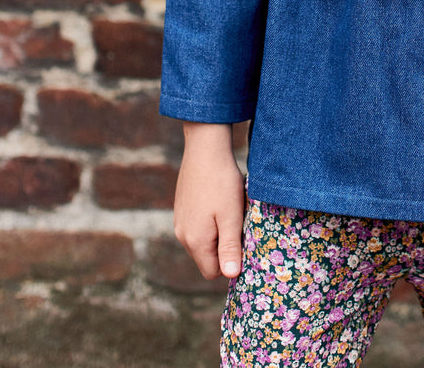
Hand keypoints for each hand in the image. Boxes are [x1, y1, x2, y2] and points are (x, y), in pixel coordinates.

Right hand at [173, 122, 245, 278]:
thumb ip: (230, 248)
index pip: (213, 273)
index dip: (231, 262)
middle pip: (207, 258)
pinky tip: (219, 200)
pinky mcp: (182, 208)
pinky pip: (199, 226)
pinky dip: (211, 220)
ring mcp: (180, 221)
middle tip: (238, 222)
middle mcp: (183, 235)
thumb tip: (231, 276)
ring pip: (204, 241)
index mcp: (195, 241)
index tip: (243, 241)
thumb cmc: (222, 182)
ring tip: (230, 209)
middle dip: (225, 246)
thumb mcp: (232, 216)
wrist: (205, 147)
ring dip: (219, 232)